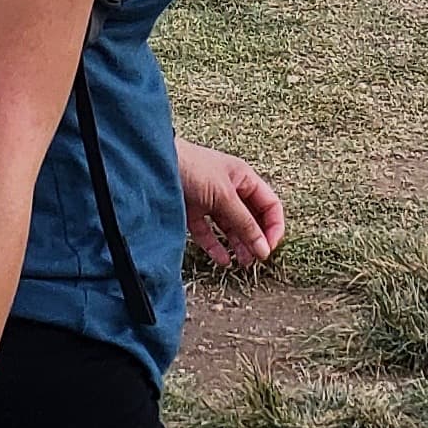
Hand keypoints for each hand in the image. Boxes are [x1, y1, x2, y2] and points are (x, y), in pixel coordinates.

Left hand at [176, 137, 285, 269]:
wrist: (153, 163)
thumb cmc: (192, 168)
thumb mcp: (224, 196)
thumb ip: (244, 223)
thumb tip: (263, 249)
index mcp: (243, 179)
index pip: (269, 205)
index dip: (274, 226)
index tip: (270, 247)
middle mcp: (229, 190)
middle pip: (251, 218)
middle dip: (256, 238)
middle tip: (257, 259)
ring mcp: (210, 201)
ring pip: (230, 228)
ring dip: (238, 245)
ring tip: (243, 263)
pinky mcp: (192, 212)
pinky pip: (208, 233)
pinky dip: (216, 247)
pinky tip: (222, 260)